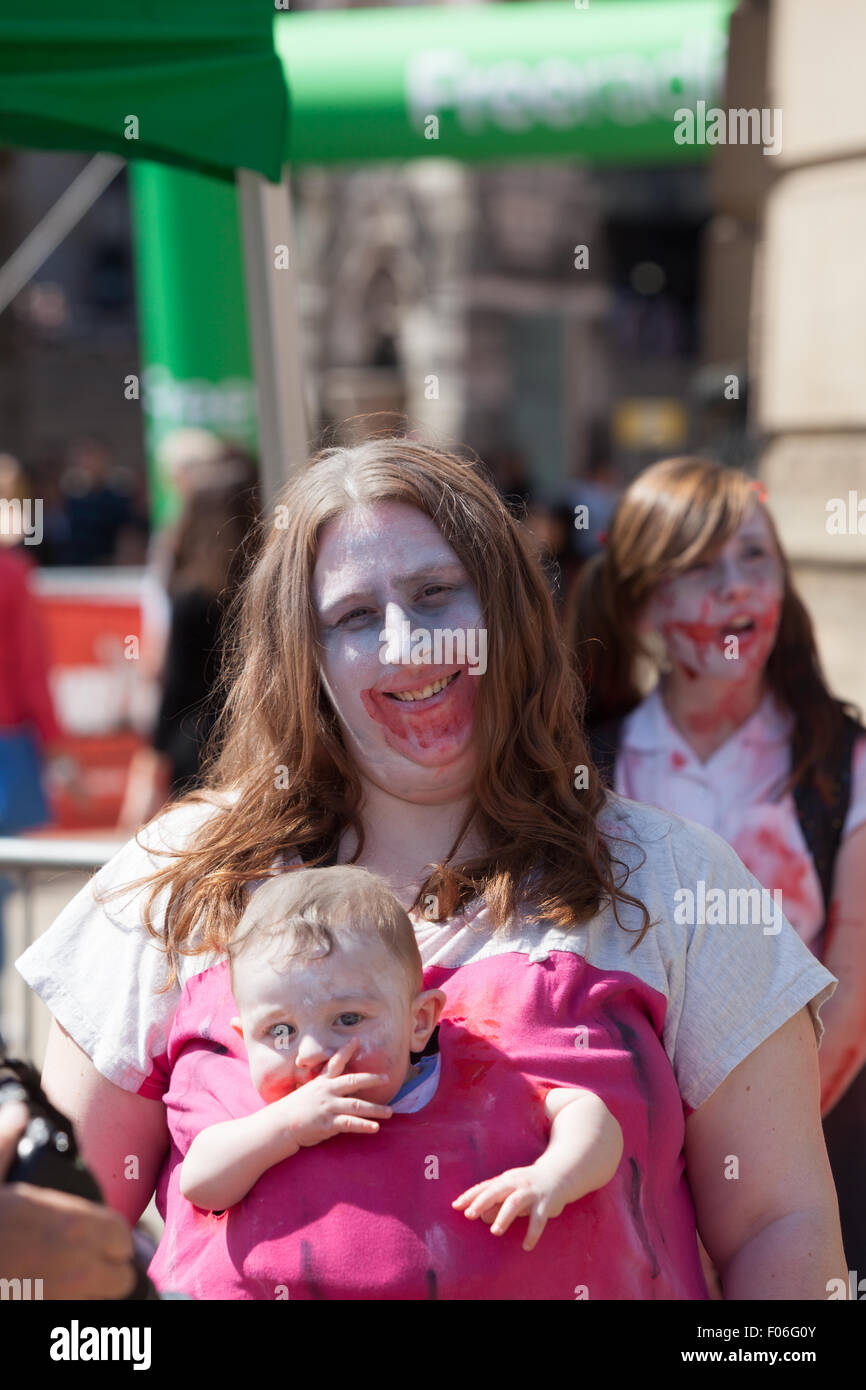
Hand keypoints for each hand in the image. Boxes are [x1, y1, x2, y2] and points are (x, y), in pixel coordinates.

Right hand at [0, 1099, 136, 1298]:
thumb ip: (7, 1142)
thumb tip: (16, 1111)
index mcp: (71, 1225)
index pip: (121, 1233)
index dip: (110, 1233)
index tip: (96, 1232)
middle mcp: (79, 1265)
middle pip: (122, 1271)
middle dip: (109, 1261)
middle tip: (89, 1255)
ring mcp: (68, 1297)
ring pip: (107, 1295)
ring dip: (97, 1285)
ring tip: (76, 1274)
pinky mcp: (52, 1315)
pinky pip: (85, 1311)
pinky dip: (79, 1301)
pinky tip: (58, 1290)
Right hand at [274, 1039, 393, 1148]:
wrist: (279, 1125)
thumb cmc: (293, 1109)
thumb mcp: (307, 1092)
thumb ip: (321, 1087)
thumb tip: (333, 1085)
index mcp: (321, 1082)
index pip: (335, 1063)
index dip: (346, 1050)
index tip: (356, 1039)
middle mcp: (327, 1092)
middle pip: (353, 1081)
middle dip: (371, 1079)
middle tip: (386, 1078)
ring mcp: (328, 1107)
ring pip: (357, 1105)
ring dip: (375, 1109)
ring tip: (390, 1112)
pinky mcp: (328, 1123)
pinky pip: (350, 1124)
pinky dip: (364, 1126)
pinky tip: (376, 1127)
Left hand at [452, 1161, 571, 1251]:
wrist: (560, 1174)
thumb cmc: (529, 1186)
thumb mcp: (511, 1191)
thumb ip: (495, 1202)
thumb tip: (480, 1216)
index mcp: (505, 1180)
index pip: (484, 1187)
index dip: (470, 1196)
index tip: (455, 1206)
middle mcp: (516, 1183)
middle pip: (496, 1190)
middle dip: (482, 1202)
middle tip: (469, 1215)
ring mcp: (531, 1192)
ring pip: (515, 1202)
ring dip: (504, 1216)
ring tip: (494, 1231)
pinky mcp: (546, 1203)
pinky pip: (538, 1219)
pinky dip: (532, 1233)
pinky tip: (526, 1246)